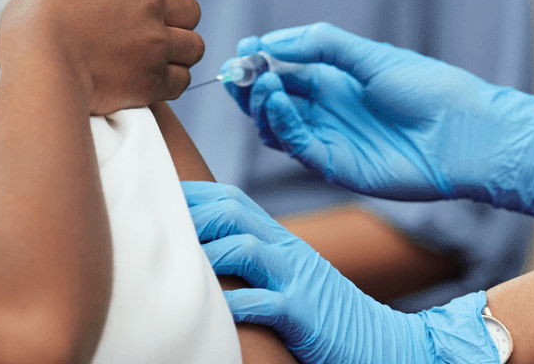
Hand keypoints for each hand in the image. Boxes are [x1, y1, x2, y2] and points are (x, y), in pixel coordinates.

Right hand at [0, 0, 203, 114]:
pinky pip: (182, 81)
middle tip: (155, 43)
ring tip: (157, 68)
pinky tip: (152, 89)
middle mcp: (146, 1)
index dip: (138, 8)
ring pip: (194, 46)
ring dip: (179, 57)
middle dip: (177, 25)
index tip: (122, 25)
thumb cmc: (29, 25)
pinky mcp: (155, 76)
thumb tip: (74, 5)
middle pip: (189, 10)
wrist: (38, 59)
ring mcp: (155, 38)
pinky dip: (170, 86)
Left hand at [183, 182, 497, 363]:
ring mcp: (297, 279)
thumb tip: (203, 248)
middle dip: (194, 212)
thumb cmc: (321, 311)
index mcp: (280, 238)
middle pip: (236, 211)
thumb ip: (254, 254)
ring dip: (209, 252)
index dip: (193, 193)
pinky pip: (268, 303)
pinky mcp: (304, 314)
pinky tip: (217, 309)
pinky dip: (239, 303)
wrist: (379, 340)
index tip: (154, 194)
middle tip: (154, 219)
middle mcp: (287, 250)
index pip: (232, 199)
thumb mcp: (288, 272)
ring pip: (248, 248)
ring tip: (179, 262)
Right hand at [231, 23, 533, 222]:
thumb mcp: (372, 56)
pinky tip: (277, 101)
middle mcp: (328, 110)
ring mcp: (330, 138)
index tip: (244, 48)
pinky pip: (297, 146)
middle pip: (274, 100)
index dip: (261, 60)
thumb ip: (323, 44)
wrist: (466, 134)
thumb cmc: (430, 89)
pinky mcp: (336, 166)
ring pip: (277, 126)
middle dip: (251, 84)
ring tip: (261, 82)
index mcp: (337, 80)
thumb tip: (272, 42)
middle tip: (238, 69)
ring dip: (262, 104)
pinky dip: (280, 124)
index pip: (285, 69)